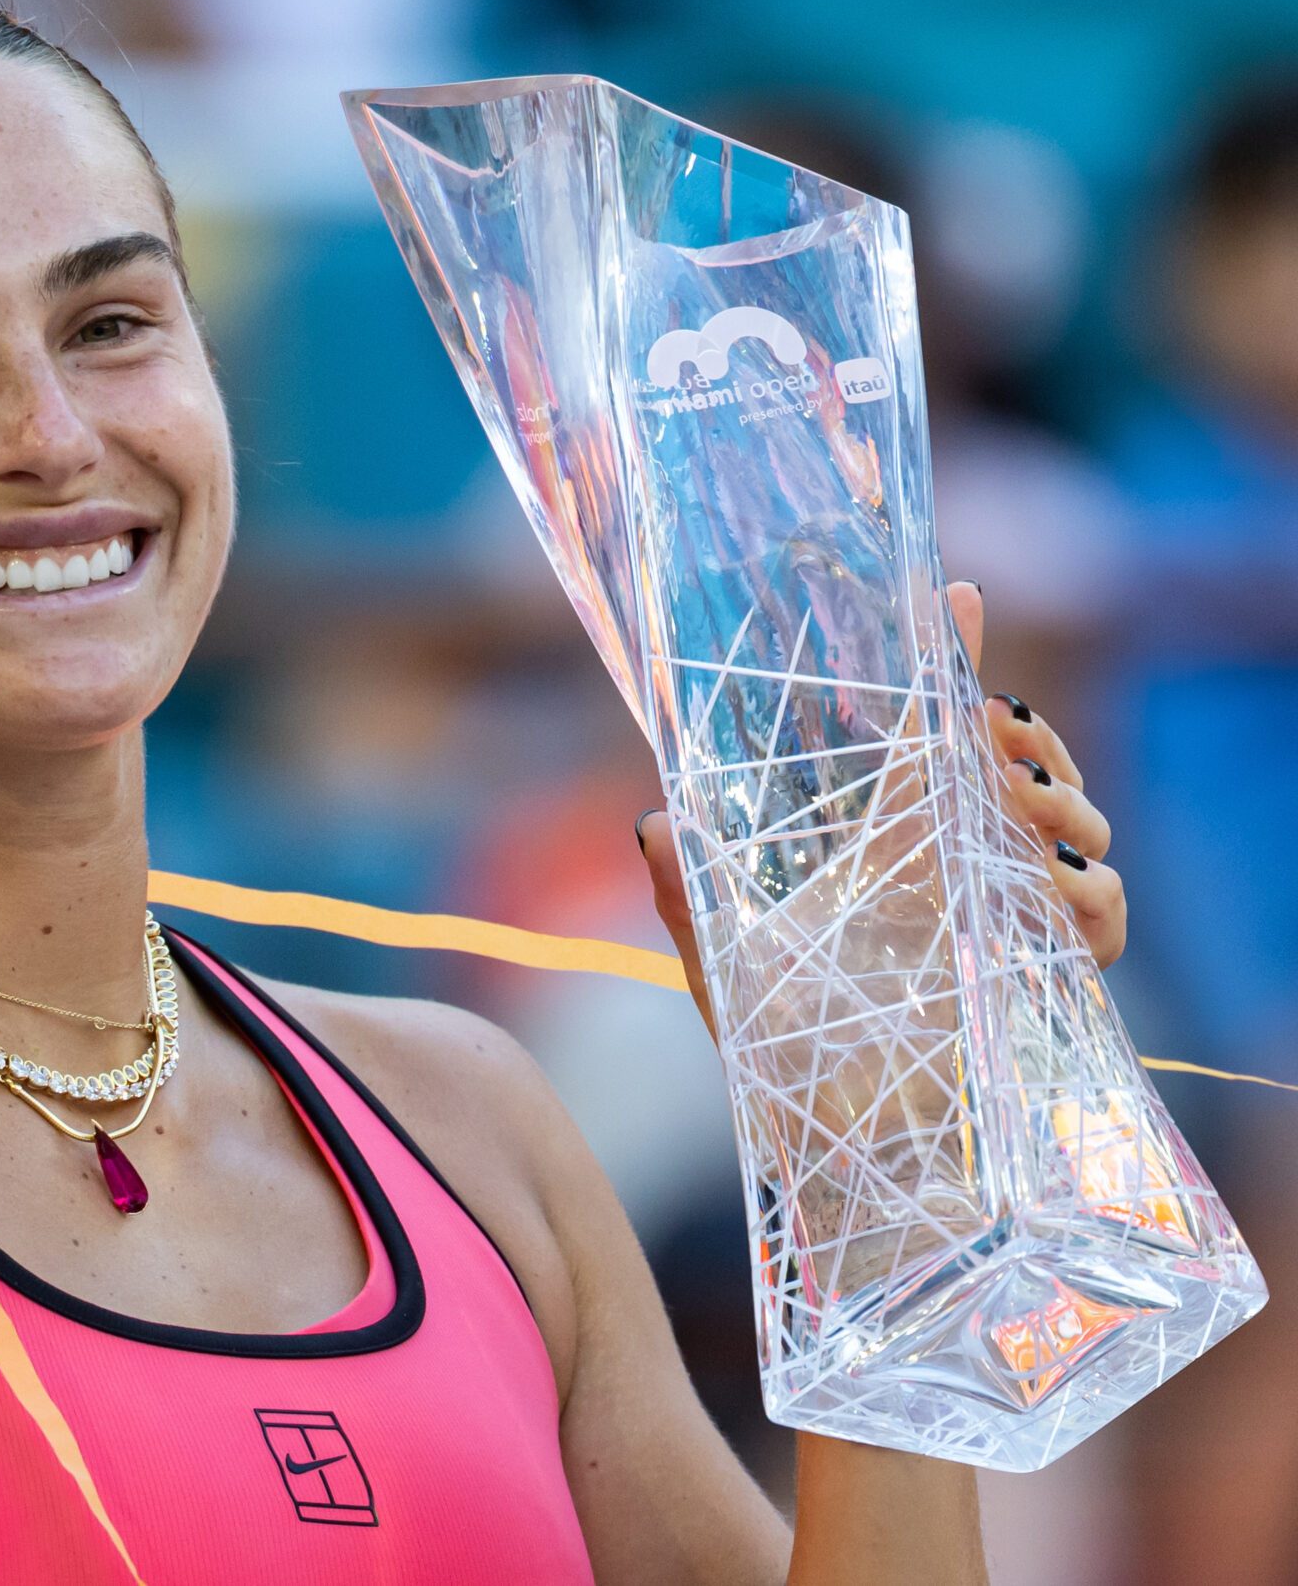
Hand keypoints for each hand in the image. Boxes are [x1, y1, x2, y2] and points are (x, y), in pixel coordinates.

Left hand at [633, 579, 1127, 1041]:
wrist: (843, 1150)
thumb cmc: (786, 1062)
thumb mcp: (724, 968)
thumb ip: (684, 894)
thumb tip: (647, 820)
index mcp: (890, 848)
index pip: (927, 736)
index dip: (950, 663)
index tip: (953, 596)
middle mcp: (957, 872)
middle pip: (1025, 764)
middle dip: (1026, 735)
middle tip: (993, 735)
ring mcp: (1008, 921)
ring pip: (1075, 826)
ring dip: (1059, 802)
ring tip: (1019, 809)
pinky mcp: (1046, 979)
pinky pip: (1101, 915)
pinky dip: (1091, 894)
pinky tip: (1058, 891)